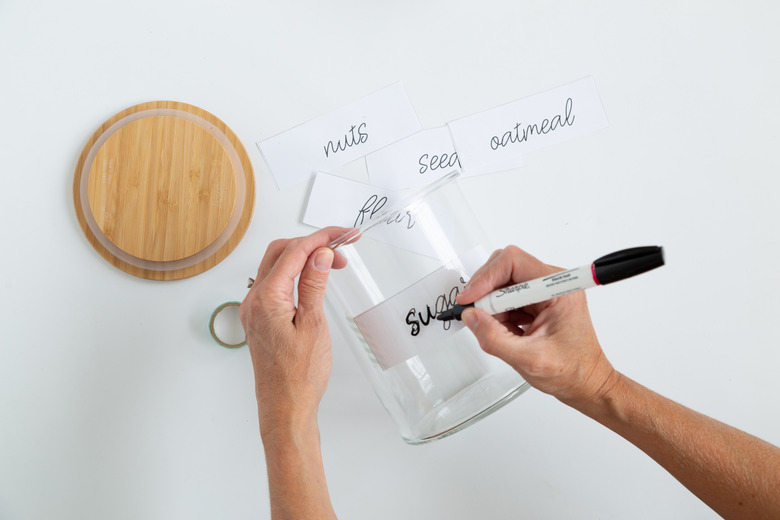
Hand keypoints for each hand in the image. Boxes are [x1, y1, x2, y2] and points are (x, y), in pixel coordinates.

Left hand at [239, 227, 348, 436]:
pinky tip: (313, 280)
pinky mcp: (259, 318)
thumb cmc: (300, 375)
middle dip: (312, 244)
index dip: (321, 238)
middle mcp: (254, 300)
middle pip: (280, 252)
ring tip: (333, 264)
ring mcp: (254, 309)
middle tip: (342, 249)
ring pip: (276, 266)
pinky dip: (294, 274)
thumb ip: (314, 285)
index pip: (294, 252)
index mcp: (266, 298)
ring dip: (303, 258)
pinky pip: (274, 284)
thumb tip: (319, 253)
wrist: (285, 408)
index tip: (345, 235)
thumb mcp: (314, 325)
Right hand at [457, 245, 615, 404]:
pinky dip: (497, 313)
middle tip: (475, 314)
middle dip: (485, 291)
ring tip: (495, 330)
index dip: (486, 277)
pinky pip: (507, 298)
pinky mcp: (537, 302)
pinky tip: (504, 332)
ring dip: (491, 305)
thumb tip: (471, 317)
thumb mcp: (528, 360)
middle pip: (505, 267)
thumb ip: (494, 338)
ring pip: (503, 284)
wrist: (586, 383)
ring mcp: (544, 292)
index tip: (470, 298)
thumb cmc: (572, 371)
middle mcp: (552, 284)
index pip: (513, 262)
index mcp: (558, 289)